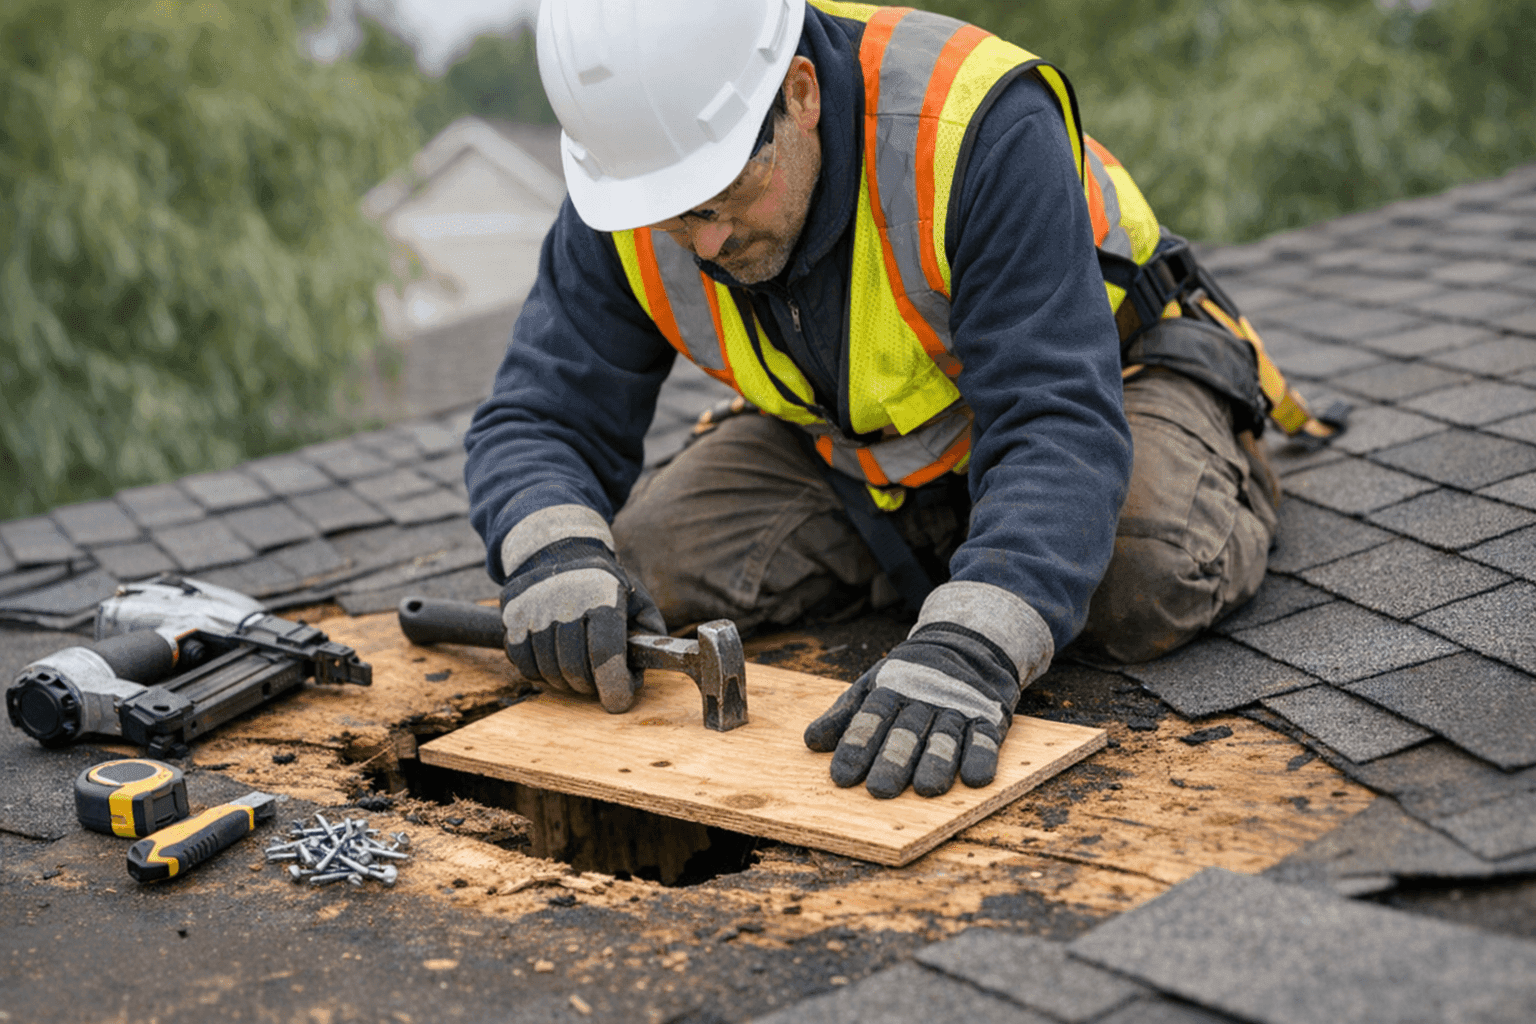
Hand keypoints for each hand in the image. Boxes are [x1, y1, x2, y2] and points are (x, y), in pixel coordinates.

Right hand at [499, 506, 664, 713]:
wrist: (558, 550)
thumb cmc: (605, 584)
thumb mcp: (636, 597)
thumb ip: (648, 633)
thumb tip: (640, 673)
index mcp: (602, 595)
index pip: (605, 651)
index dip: (613, 684)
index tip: (618, 701)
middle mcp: (565, 599)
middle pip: (574, 667)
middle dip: (591, 686)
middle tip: (598, 685)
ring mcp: (533, 607)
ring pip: (548, 670)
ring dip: (566, 683)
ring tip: (578, 672)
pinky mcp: (512, 615)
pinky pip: (524, 665)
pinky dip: (541, 674)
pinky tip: (554, 662)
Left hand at [803, 582, 1052, 797]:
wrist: (966, 641)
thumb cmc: (909, 675)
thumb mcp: (873, 686)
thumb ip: (845, 716)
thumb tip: (811, 742)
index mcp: (892, 689)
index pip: (871, 718)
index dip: (856, 746)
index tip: (841, 776)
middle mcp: (924, 697)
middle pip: (906, 731)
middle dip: (893, 760)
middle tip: (880, 790)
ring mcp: (957, 706)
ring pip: (945, 736)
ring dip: (937, 762)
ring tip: (927, 789)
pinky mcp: (988, 716)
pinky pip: (985, 737)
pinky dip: (981, 756)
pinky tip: (974, 778)